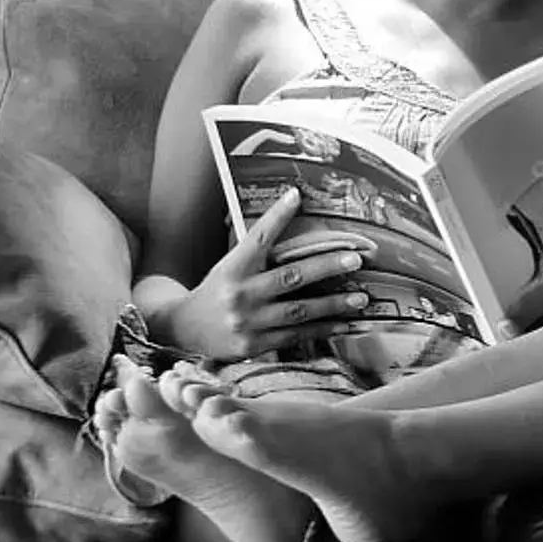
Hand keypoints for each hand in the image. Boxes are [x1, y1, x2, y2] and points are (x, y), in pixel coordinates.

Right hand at [161, 187, 367, 359]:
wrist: (182, 329)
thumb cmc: (216, 292)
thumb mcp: (229, 266)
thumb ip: (257, 252)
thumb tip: (290, 221)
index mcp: (233, 268)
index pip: (258, 236)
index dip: (277, 215)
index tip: (297, 197)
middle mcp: (240, 293)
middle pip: (291, 276)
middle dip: (326, 266)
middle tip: (356, 259)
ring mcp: (248, 321)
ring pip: (299, 311)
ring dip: (334, 304)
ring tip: (360, 298)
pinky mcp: (254, 344)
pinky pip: (296, 336)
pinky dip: (322, 330)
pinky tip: (344, 324)